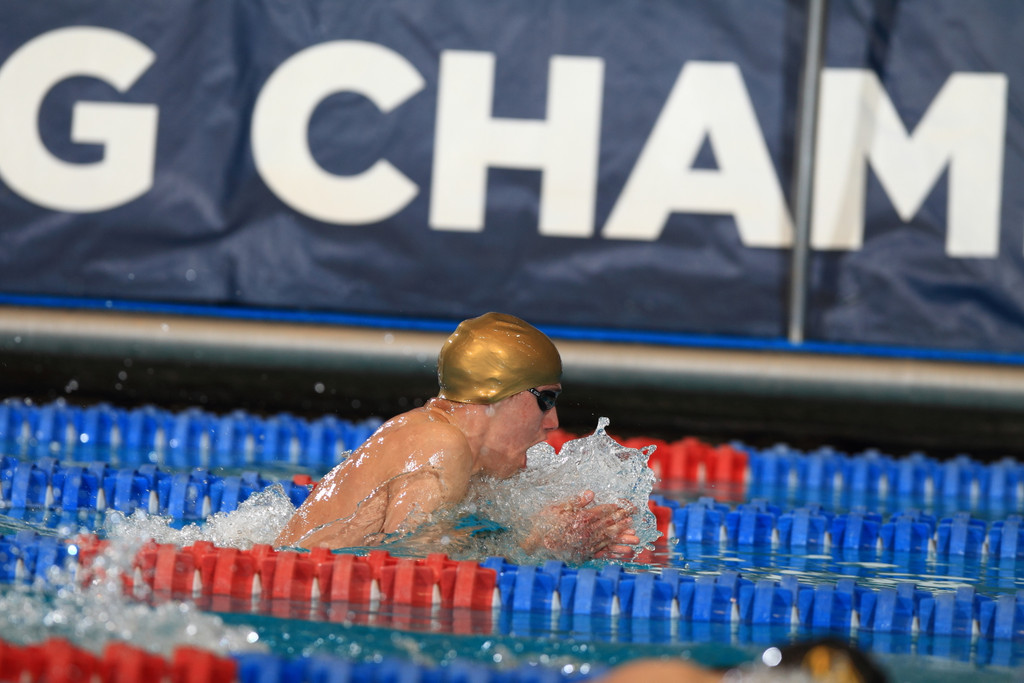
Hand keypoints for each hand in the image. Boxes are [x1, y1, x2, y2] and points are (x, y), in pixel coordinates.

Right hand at [522, 490, 638, 561]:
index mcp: (581, 518)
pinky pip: (603, 553)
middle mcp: (586, 532)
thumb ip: (575, 502)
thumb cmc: (544, 523)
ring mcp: (586, 544)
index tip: (628, 505)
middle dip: (624, 520)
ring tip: (636, 537)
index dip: (617, 507)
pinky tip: (624, 552)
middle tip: (636, 518)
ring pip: (609, 539)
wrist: (535, 544)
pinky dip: (615, 552)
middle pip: (609, 524)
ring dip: (623, 538)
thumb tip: (591, 494)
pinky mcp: (584, 554)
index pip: (604, 511)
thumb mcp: (556, 507)